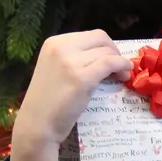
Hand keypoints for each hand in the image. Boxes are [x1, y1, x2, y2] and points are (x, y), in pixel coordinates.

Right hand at [11, 30, 133, 150]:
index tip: (111, 60)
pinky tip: (124, 74)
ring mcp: (70, 62)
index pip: (91, 35)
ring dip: (120, 62)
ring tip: (121, 76)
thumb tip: (106, 54)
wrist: (37, 124)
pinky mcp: (81, 78)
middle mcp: (61, 47)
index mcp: (54, 42)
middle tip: (119, 68)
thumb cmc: (48, 101)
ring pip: (107, 53)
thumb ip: (75, 58)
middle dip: (114, 52)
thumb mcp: (56, 69)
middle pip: (101, 39)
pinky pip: (110, 64)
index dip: (106, 46)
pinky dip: (122, 66)